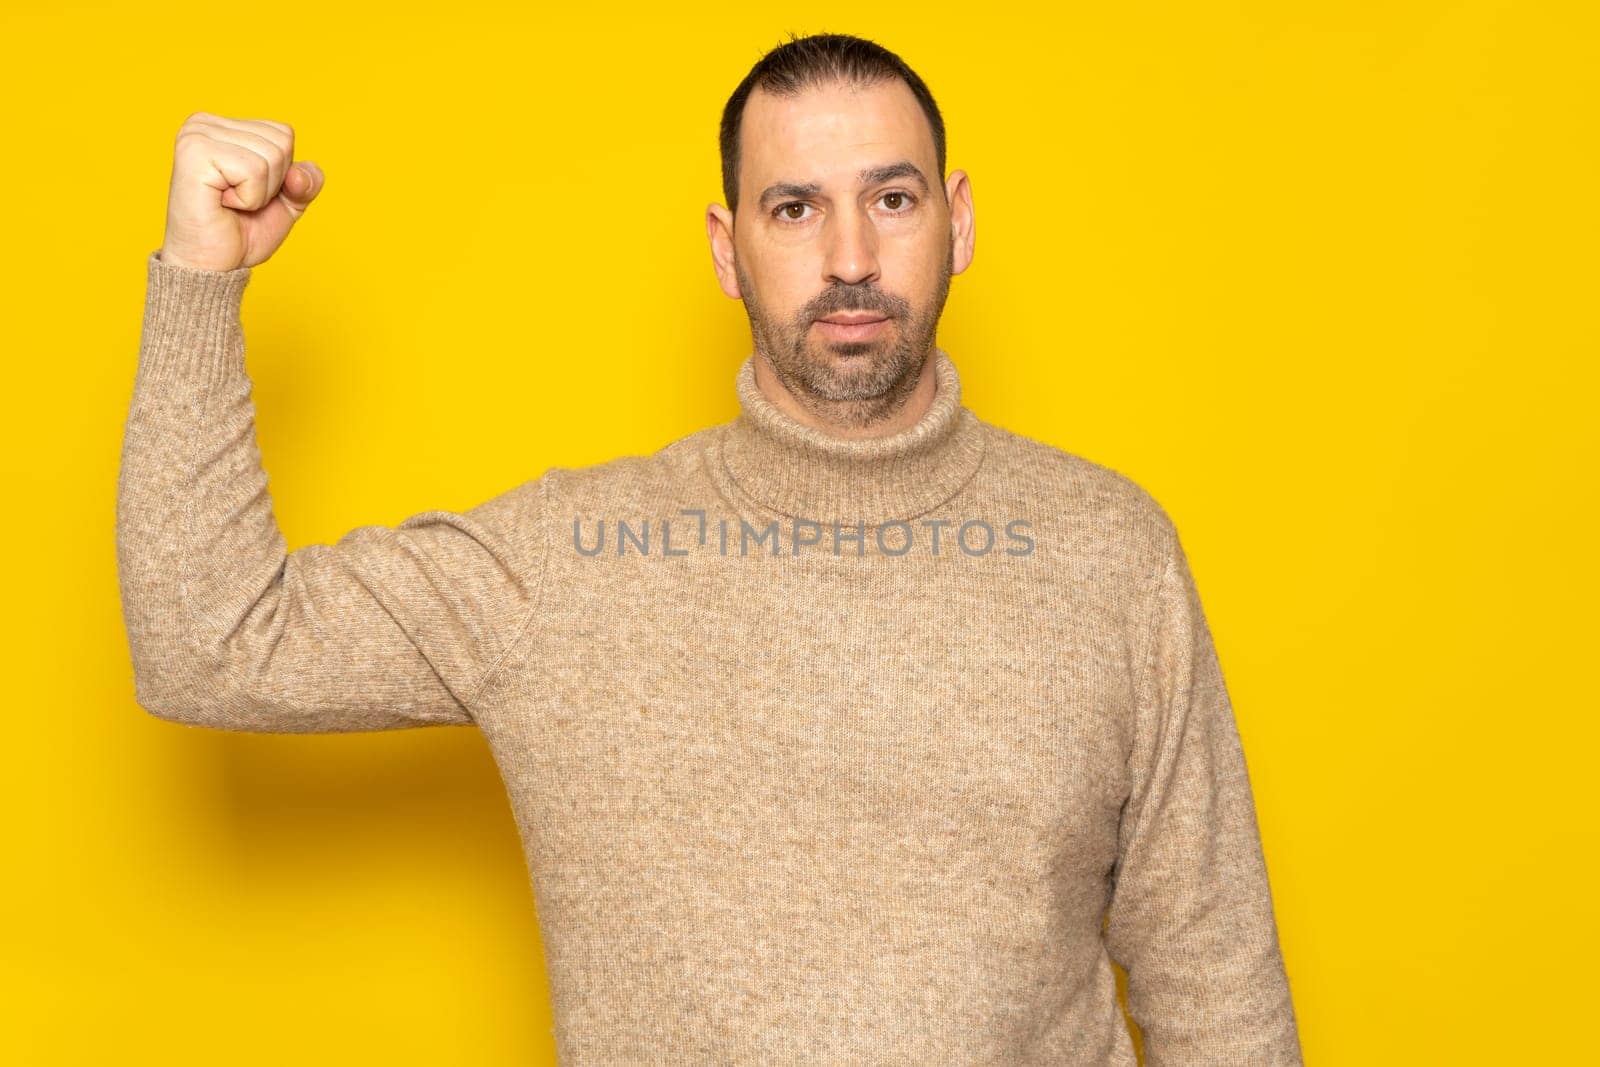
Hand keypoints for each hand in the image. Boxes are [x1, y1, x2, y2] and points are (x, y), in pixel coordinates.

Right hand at [158, 112, 323, 271]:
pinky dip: (248, 198)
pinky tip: (221, 203)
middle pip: (282, 141)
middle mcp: (204, 122)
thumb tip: (299, 174)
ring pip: (272, 156)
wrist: (212, 265)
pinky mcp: (195, 152)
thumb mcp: (287, 202)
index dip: (281, 173)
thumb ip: (306, 180)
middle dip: (272, 184)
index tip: (248, 191)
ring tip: (228, 202)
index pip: (284, 133)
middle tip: (237, 201)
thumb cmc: (240, 232)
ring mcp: (196, 134)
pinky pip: (254, 170)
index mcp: (222, 125)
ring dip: (259, 193)